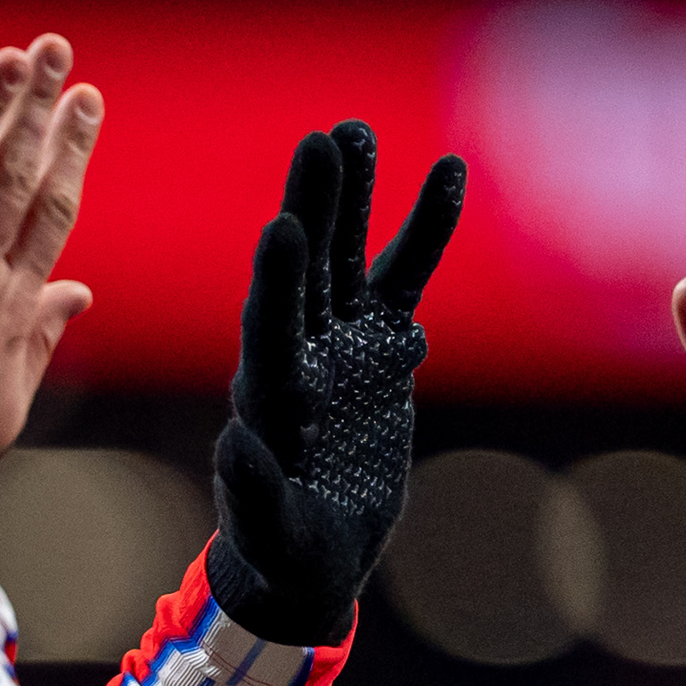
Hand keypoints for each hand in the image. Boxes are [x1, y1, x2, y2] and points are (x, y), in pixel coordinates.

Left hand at [0, 37, 101, 460]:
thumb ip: (42, 337)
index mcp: (11, 301)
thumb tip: (78, 293)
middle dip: (39, 108)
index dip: (72, 149)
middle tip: (57, 50)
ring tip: (11, 58)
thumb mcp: (12, 397)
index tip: (88, 102)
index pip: (50, 209)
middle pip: (14, 175)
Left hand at [203, 120, 462, 643]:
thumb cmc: (283, 551)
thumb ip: (255, 489)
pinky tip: (449, 171)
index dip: (278, 280)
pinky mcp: (379, 346)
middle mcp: (299, 353)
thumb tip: (236, 443)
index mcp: (269, 394)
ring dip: (355, 198)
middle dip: (314, 209)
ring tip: (356, 131)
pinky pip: (407, 277)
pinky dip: (427, 227)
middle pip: (306, 271)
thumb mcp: (271, 531)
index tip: (283, 226)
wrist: (310, 554)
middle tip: (323, 142)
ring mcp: (339, 342)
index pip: (271, 325)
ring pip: (348, 258)